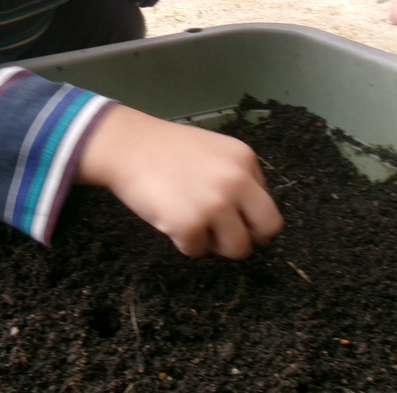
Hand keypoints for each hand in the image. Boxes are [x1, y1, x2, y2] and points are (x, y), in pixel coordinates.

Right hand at [76, 104, 282, 257]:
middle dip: (249, 237)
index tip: (232, 216)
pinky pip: (198, 251)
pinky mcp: (190, 225)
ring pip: (237, 248)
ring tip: (195, 225)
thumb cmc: (166, 150)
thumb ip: (237, 176)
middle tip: (226, 234)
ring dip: (216, 243)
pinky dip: (184, 242)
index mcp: (245, 160)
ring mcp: (215, 205)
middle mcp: (237, 181)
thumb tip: (251, 216)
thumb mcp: (215, 151)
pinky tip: (171, 220)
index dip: (249, 215)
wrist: (127, 146)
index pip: (267, 203)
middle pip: (268, 229)